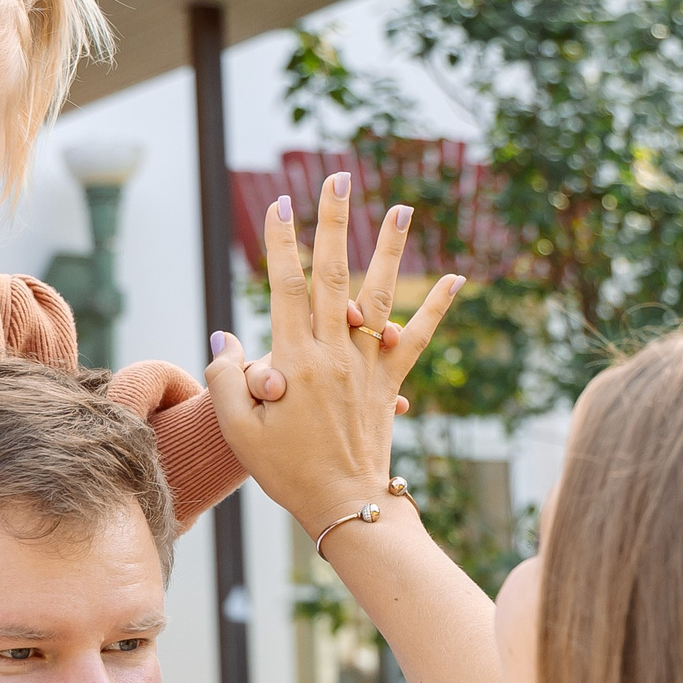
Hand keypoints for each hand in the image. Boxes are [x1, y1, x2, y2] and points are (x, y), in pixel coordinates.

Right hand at [206, 172, 462, 535]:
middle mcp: (335, 353)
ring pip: (380, 295)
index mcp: (295, 361)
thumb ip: (228, 378)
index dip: (280, 242)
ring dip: (390, 248)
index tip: (277, 203)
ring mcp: (367, 365)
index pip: (286, 286)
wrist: (343, 505)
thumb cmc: (285, 471)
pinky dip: (437, 308)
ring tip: (402, 207)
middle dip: (334, 222)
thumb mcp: (238, 430)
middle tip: (338, 177)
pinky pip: (416, 338)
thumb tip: (226, 335)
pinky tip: (457, 278)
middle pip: (333, 274)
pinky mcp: (389, 382)